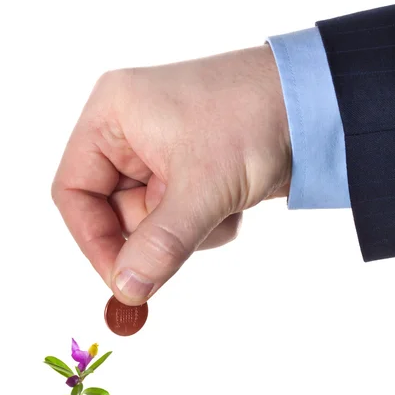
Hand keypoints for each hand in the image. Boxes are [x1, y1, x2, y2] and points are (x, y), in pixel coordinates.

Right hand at [52, 45, 290, 304]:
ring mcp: (155, 155)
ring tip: (220, 208)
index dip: (92, 239)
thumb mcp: (202, 186)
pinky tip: (231, 203)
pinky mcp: (182, 174)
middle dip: (154, 234)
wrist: (320, 104)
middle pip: (112, 212)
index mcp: (111, 117)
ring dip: (184, 232)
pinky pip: (173, 220)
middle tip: (189, 235)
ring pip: (146, 223)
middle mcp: (126, 134)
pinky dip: (201, 225)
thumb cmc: (255, 118)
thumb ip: (160, 244)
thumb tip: (126, 291)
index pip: (73, 191)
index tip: (120, 278)